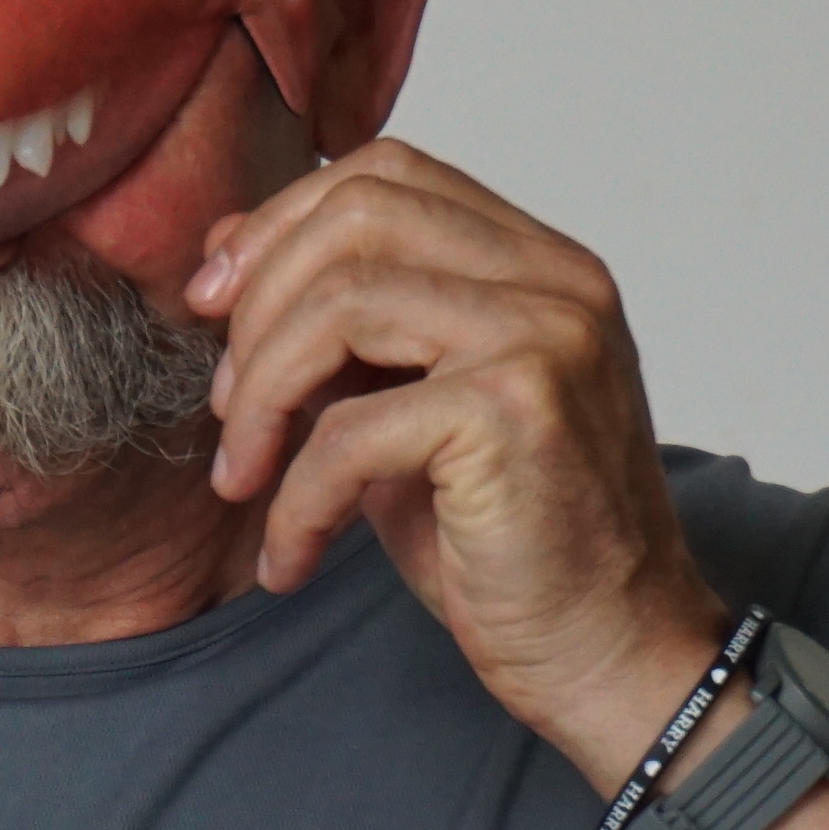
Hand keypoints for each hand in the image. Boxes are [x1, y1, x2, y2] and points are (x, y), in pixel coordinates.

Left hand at [192, 142, 728, 779]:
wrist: (613, 657)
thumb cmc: (514, 548)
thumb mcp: (415, 413)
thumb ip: (352, 334)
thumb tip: (233, 260)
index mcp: (541, 264)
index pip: (389, 172)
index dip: (282, 223)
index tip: (216, 302)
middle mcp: (556, 281)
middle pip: (359, 213)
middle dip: (258, 301)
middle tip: (226, 400)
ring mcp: (544, 338)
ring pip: (341, 305)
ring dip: (262, 396)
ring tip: (243, 475)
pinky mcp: (514, 413)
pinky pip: (348, 429)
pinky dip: (295, 500)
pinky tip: (292, 555)